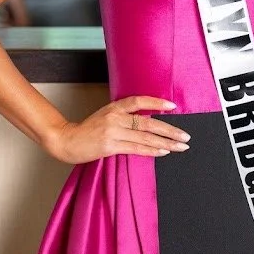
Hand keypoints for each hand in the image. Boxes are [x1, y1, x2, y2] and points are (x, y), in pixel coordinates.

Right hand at [45, 95, 190, 164]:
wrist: (67, 141)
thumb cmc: (87, 130)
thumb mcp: (105, 116)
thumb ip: (123, 117)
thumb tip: (146, 122)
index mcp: (114, 107)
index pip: (139, 101)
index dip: (156, 102)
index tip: (173, 106)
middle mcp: (115, 117)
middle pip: (148, 122)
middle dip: (170, 130)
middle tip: (185, 136)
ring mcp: (113, 132)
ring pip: (145, 137)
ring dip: (165, 143)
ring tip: (180, 146)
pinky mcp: (110, 146)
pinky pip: (136, 148)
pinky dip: (151, 150)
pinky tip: (163, 152)